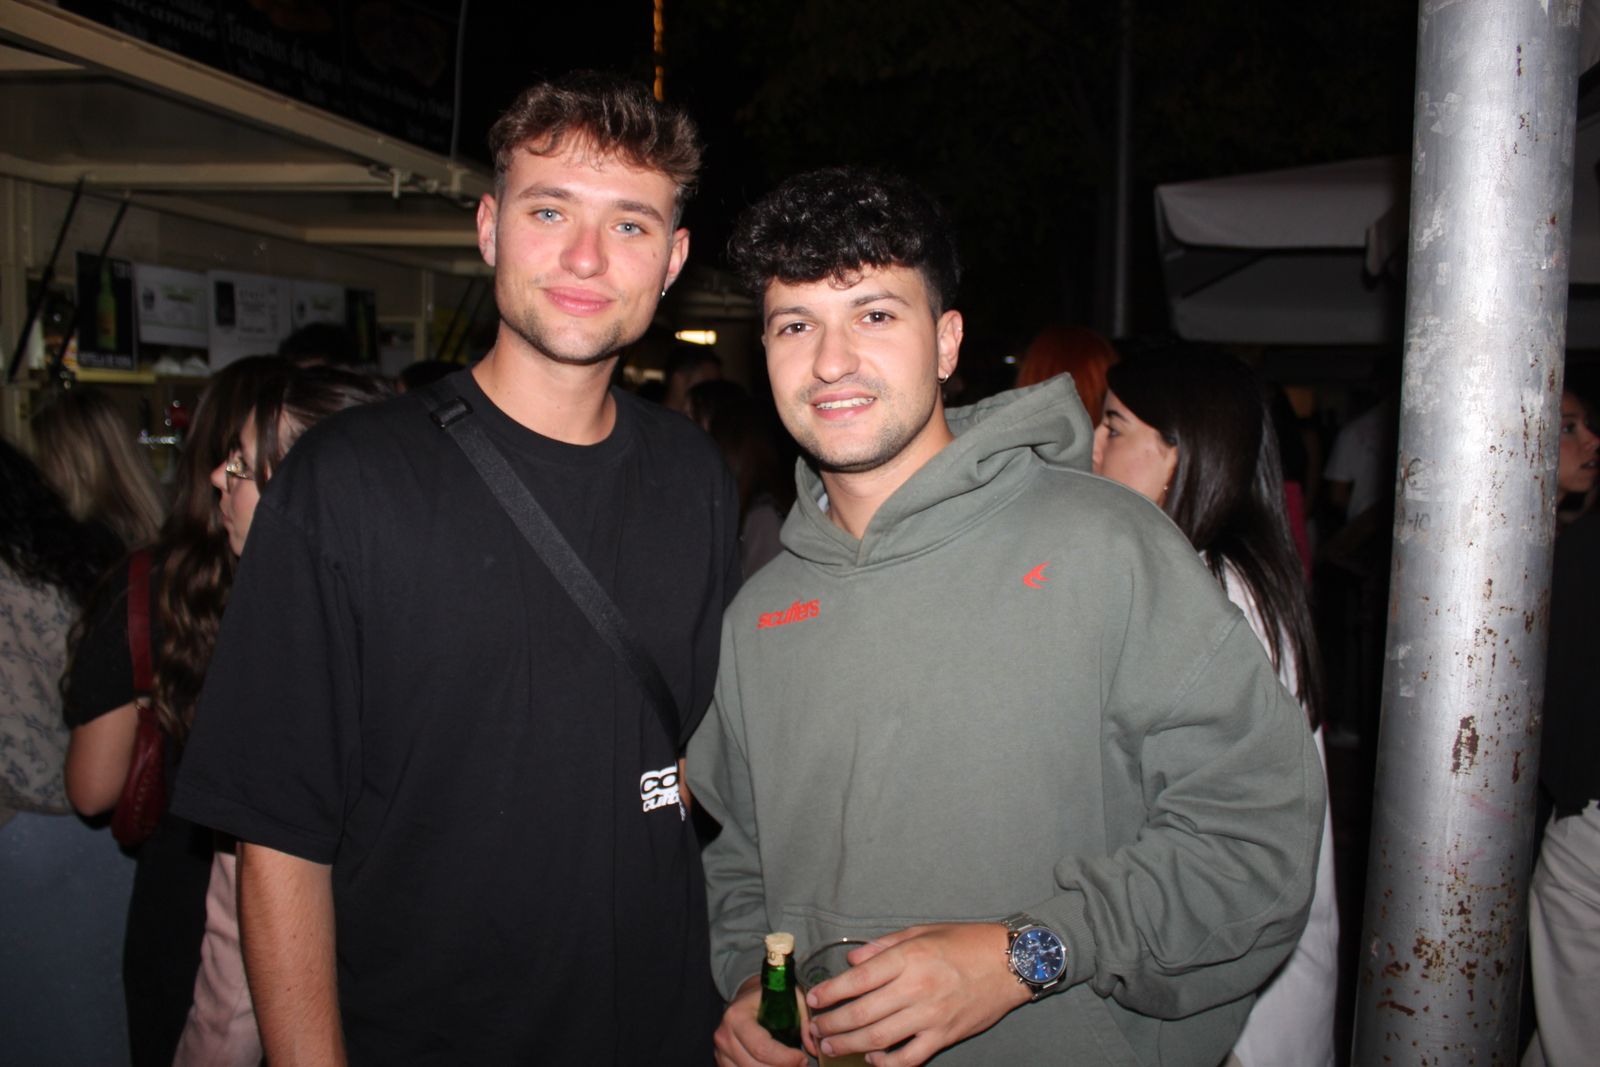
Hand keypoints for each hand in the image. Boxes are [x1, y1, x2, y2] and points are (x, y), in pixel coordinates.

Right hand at [713, 976, 809, 1066]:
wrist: (746, 997)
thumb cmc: (769, 996)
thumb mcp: (791, 997)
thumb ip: (805, 1020)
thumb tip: (813, 1047)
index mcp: (737, 1017)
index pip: (761, 1048)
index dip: (785, 1059)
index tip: (802, 1058)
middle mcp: (724, 1035)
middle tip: (799, 1065)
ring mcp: (721, 1051)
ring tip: (789, 1066)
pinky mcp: (722, 1062)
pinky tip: (775, 1066)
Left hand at [805, 923, 1030, 1066]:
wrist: (1010, 963)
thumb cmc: (966, 942)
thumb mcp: (923, 932)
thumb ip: (884, 946)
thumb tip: (853, 961)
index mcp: (910, 958)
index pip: (859, 979)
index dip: (831, 991)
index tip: (813, 999)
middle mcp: (917, 988)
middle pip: (863, 1013)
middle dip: (832, 1023)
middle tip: (815, 1029)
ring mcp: (931, 1016)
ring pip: (880, 1038)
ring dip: (850, 1045)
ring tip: (830, 1046)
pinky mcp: (945, 1036)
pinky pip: (911, 1057)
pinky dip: (888, 1063)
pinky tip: (873, 1060)